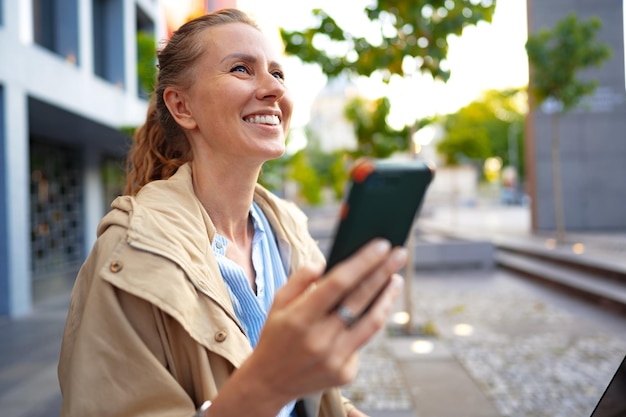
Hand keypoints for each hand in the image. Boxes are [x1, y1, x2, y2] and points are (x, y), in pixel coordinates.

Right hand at [221, 239, 405, 414]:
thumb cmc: (276, 335)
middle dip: (383, 272)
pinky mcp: (345, 373)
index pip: (339, 283)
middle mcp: (319, 339)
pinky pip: (362, 342)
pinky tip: (369, 312)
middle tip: (400, 253)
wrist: (270, 382)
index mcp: (300, 318)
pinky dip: (366, 324)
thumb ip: (299, 279)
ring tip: (395, 279)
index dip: (363, 262)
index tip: (382, 245)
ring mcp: (334, 359)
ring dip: (387, 298)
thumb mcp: (277, 303)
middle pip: (360, 299)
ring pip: (372, 323)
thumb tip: (323, 263)